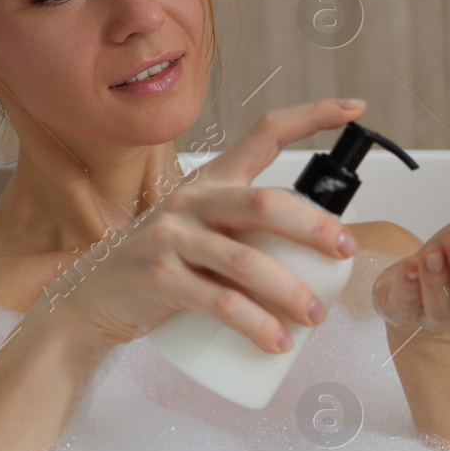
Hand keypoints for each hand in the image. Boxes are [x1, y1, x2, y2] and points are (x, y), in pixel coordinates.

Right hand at [44, 98, 367, 352]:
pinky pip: (219, 303)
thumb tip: (326, 258)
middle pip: (265, 203)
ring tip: (315, 317)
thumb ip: (252, 233)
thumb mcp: (206, 233)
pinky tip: (278, 342)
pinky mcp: (158, 277)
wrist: (93, 298)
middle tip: (345, 252)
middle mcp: (192, 200)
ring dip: (290, 293)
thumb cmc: (166, 264)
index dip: (312, 116)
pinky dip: (255, 325)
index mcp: (213, 181)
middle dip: (313, 227)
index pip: (265, 133)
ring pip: (246, 261)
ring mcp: (171, 238)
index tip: (355, 107)